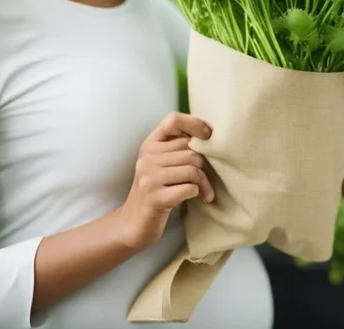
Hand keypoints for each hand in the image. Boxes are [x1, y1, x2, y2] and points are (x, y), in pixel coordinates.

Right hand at [116, 112, 215, 250]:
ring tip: (203, 190)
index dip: (195, 124)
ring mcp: (149, 178)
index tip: (208, 136)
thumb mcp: (161, 164)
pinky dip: (197, 193)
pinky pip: (189, 188)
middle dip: (203, 165)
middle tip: (205, 179)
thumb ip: (178, 147)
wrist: (134, 224)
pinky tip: (196, 198)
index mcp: (149, 145)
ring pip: (193, 169)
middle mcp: (147, 158)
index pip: (173, 119)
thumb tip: (210, 133)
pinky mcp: (155, 197)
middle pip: (190, 149)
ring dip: (203, 182)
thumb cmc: (157, 190)